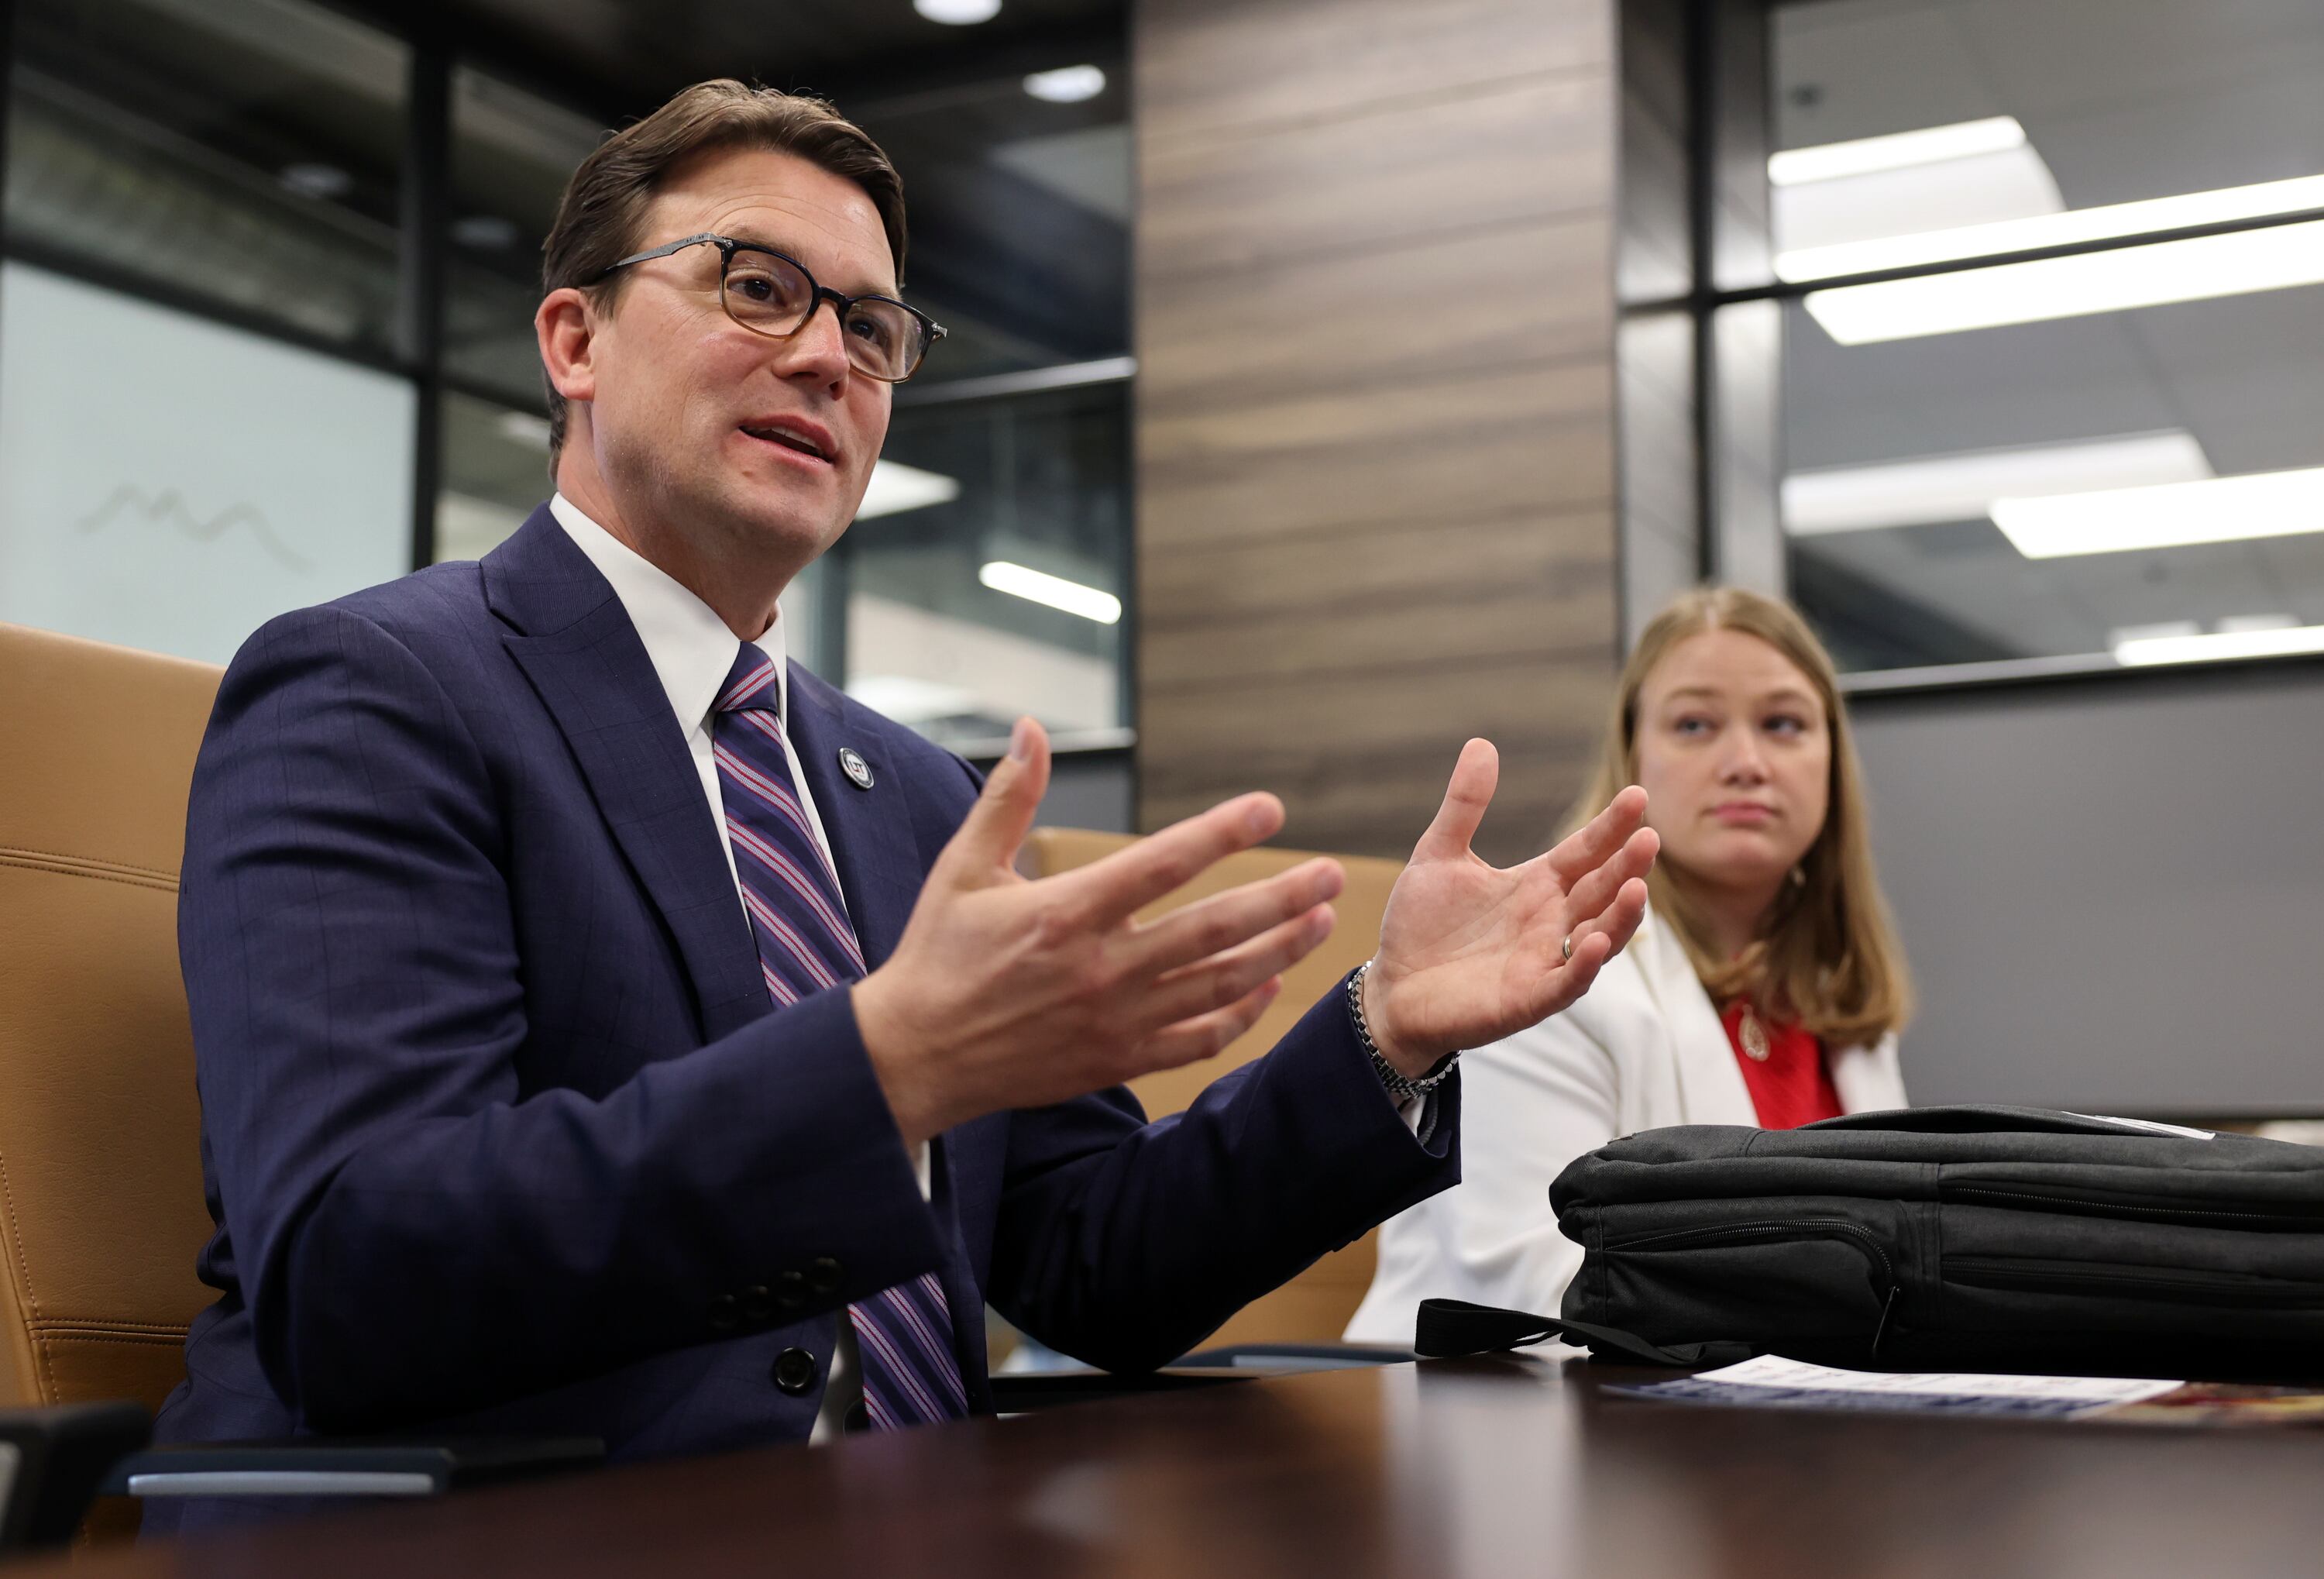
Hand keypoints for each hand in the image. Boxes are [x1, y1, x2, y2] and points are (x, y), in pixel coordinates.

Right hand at [852, 718, 1346, 1149]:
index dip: (1222, 831)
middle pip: (1214, 928)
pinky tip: (1270, 984)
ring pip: (1219, 983)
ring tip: (1319, 921)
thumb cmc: (937, 955)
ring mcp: (1116, 1020)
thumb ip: (1009, 798)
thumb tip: (1030, 727)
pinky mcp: (1118, 1059)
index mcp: (1066, 913)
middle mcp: (1102, 968)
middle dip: (1281, 898)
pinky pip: (1198, 1038)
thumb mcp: (963, 868)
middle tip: (1331, 874)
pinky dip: (1241, 1013)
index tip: (1269, 807)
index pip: (1163, 862)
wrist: (915, 1057)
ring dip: (1278, 950)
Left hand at [1362, 740, 1656, 1074]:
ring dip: (1620, 915)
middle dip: (1627, 866)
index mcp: (1537, 884)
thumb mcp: (1438, 855)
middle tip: (1649, 838)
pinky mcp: (1529, 998)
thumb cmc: (1421, 926)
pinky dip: (1585, 964)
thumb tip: (1481, 743)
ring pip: (1599, 935)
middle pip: (1601, 889)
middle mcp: (1551, 920)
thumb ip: (1465, 805)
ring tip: (1637, 888)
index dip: (1611, 826)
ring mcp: (1545, 960)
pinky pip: (1567, 982)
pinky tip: (1597, 942)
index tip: (1637, 795)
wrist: (1391, 988)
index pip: (1585, 851)